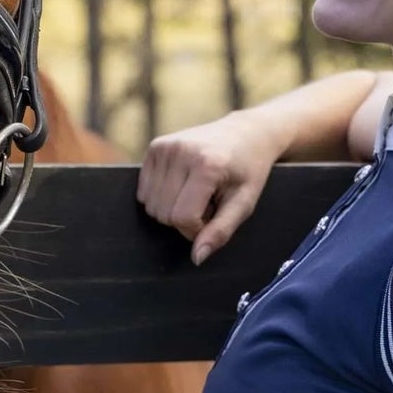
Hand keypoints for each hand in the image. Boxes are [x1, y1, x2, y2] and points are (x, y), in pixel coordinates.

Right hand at [137, 111, 277, 264]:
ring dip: (172, 208)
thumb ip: (220, 232)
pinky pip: (144, 191)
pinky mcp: (155, 146)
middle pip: (164, 213)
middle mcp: (181, 152)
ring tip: (196, 193)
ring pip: (151, 205)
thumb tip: (196, 258)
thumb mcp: (244, 204)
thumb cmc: (248, 171)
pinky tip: (183, 184)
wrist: (246, 134)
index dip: (196, 229)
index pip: (182, 218)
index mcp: (207, 165)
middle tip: (207, 203)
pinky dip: (162, 196)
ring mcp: (165, 146)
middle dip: (184, 219)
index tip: (213, 217)